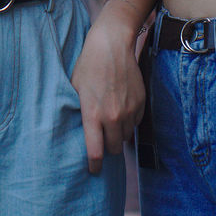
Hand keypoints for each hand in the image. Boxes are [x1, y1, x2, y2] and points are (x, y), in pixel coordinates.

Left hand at [71, 15, 144, 173]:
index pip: (95, 151)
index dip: (93, 165)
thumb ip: (76, 111)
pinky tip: (120, 110)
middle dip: (106, 149)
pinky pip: (135, 124)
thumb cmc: (88, 64)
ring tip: (109, 123)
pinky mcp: (140, 104)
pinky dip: (128, 122)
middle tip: (101, 142)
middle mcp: (112, 116)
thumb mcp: (74, 87)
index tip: (93, 171)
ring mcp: (129, 111)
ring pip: (125, 138)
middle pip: (113, 149)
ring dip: (117, 135)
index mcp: (93, 114)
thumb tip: (75, 130)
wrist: (112, 45)